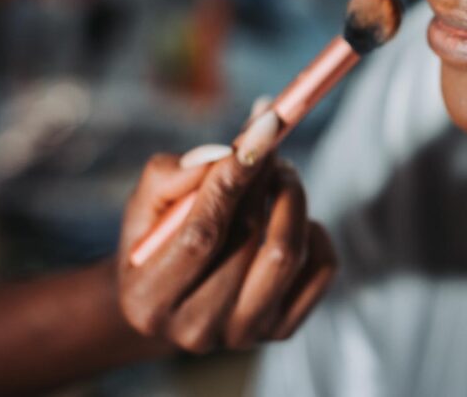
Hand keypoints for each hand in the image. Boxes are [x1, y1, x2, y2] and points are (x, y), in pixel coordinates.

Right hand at [115, 107, 336, 352]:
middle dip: (264, 180)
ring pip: (288, 255)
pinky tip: (290, 218)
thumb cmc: (156, 240)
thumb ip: (173, 175)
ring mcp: (242, 335)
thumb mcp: (146, 204)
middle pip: (249, 243)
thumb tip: (229, 153)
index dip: (231, 181)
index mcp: (148, 300)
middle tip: (268, 143)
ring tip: (280, 174)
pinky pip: (320, 269)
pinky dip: (314, 231)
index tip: (261, 131)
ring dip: (291, 198)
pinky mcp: (281, 330)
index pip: (200, 237)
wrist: (172, 298)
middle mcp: (195, 329)